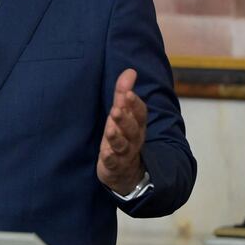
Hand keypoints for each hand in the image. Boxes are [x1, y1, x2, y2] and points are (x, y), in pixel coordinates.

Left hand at [96, 68, 146, 194]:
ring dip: (117, 137)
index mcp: (137, 124)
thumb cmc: (123, 136)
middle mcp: (133, 139)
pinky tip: (105, 154)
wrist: (126, 172)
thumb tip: (130, 71)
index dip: (134, 103)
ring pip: (123, 146)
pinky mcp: (114, 166)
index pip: (139, 113)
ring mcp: (124, 154)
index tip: (127, 93)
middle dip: (125, 119)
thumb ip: (123, 93)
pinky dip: (110, 159)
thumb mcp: (122, 114)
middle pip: (132, 129)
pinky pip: (113, 163)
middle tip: (116, 109)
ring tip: (110, 129)